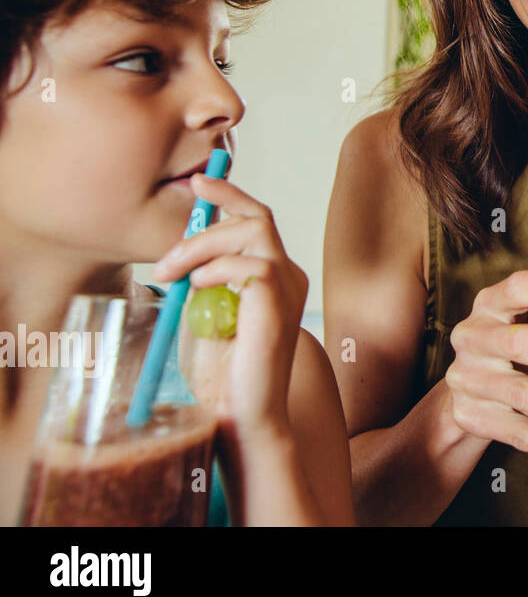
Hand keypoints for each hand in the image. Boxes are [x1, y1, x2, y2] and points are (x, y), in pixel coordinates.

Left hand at [154, 173, 307, 437]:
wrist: (241, 414)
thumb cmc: (222, 373)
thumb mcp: (204, 313)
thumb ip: (202, 279)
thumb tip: (181, 249)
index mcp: (274, 277)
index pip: (257, 220)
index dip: (230, 197)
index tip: (200, 182)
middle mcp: (288, 276)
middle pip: (258, 216)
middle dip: (213, 214)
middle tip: (168, 250)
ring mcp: (288, 288)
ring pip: (253, 232)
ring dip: (203, 245)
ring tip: (172, 274)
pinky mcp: (279, 303)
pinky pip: (250, 265)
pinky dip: (216, 270)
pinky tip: (197, 291)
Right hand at [443, 270, 527, 471]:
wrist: (466, 387)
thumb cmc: (514, 339)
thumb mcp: (526, 316)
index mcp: (491, 304)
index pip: (520, 289)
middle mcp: (475, 338)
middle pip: (521, 344)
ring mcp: (471, 381)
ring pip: (523, 395)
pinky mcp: (475, 418)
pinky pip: (521, 437)